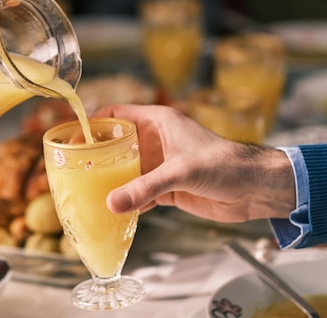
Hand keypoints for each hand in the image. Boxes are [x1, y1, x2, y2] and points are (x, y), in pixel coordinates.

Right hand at [92, 104, 295, 221]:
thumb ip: (146, 188)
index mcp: (157, 122)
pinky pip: (138, 193)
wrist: (255, 188)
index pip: (115, 115)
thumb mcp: (182, 172)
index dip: (92, 125)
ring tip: (85, 193)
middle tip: (73, 171)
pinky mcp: (167, 188)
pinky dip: (127, 201)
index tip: (71, 140)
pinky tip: (114, 211)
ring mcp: (160, 165)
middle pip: (115, 145)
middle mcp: (155, 141)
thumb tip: (112, 203)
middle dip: (95, 157)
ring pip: (125, 171)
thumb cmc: (225, 164)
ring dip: (109, 181)